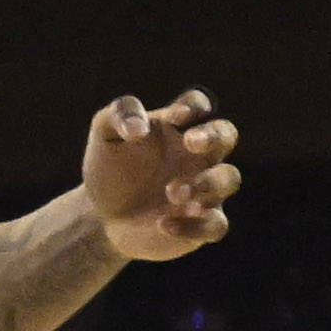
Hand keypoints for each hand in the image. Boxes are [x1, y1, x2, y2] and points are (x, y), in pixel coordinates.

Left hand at [80, 91, 238, 260]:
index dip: (193, 106)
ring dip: (207, 183)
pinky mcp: (202, 223)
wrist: (101, 216)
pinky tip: (163, 224)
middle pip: (226, 134)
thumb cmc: (110, 167)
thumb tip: (139, 128)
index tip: (175, 116)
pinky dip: (194, 226)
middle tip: (190, 143)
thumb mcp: (105, 134)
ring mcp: (205, 188)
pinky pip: (216, 224)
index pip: (197, 104)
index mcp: (179, 126)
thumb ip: (119, 116)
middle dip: (214, 136)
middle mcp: (199, 154)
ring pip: (228, 178)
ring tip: (173, 192)